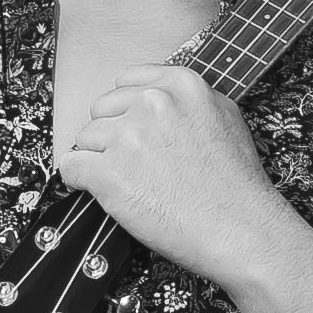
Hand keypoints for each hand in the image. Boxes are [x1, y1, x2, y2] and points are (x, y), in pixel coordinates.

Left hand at [63, 65, 285, 292]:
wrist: (241, 230)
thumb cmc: (237, 185)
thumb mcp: (225, 117)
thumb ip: (186, 101)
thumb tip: (154, 98)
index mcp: (181, 85)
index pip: (125, 82)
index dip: (127, 110)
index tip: (134, 129)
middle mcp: (153, 104)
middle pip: (101, 109)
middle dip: (111, 134)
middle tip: (136, 162)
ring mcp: (130, 137)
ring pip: (85, 138)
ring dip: (99, 159)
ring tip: (129, 181)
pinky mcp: (110, 173)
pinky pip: (70, 166)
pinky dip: (79, 180)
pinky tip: (103, 191)